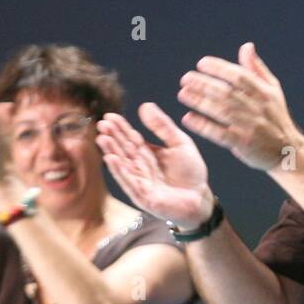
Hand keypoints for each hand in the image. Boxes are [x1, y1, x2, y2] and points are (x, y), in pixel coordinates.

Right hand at [97, 103, 214, 226]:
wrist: (201, 198)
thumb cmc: (191, 172)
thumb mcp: (180, 143)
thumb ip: (163, 126)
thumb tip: (145, 105)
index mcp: (147, 154)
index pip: (130, 138)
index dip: (120, 128)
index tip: (109, 115)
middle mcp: (140, 168)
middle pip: (123, 150)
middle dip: (112, 137)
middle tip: (101, 123)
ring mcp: (140, 182)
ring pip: (122, 165)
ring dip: (111, 152)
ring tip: (102, 138)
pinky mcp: (143, 196)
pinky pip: (129, 182)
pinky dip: (119, 171)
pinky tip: (110, 159)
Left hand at [177, 43, 303, 170]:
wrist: (287, 151)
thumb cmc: (276, 117)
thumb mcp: (273, 90)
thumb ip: (257, 69)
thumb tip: (246, 46)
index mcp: (265, 93)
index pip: (240, 76)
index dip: (220, 68)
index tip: (202, 63)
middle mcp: (259, 108)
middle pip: (227, 92)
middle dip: (204, 84)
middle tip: (185, 78)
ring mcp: (251, 127)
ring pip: (222, 111)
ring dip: (200, 102)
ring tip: (183, 94)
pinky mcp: (244, 144)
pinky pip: (220, 134)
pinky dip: (203, 126)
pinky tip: (188, 118)